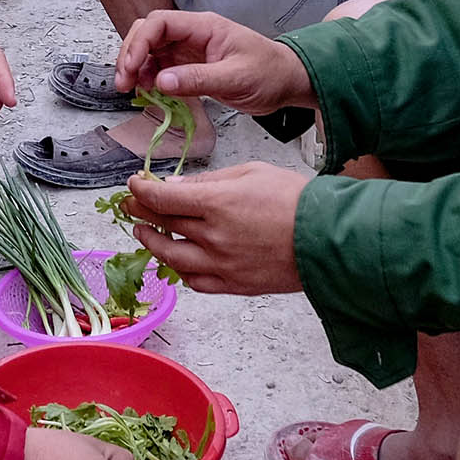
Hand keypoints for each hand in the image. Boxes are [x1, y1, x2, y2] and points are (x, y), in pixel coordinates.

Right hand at [114, 10, 314, 114]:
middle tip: (124, 82)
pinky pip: (161, 67)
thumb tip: (162, 81)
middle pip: (148, 33)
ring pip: (151, 50)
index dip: (139, 43)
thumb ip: (198, 80)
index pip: (160, 23)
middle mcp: (193, 35)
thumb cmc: (270, 73)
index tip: (131, 68)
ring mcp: (190, 50)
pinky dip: (149, 78)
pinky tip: (149, 91)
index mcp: (205, 27)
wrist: (287, 82)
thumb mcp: (235, 78)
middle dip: (131, 54)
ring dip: (137, 67)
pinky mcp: (191, 66)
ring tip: (132, 88)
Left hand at [121, 163, 309, 296]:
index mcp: (217, 204)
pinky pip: (196, 282)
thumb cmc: (297, 200)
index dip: (142, 190)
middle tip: (131, 205)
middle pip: (164, 225)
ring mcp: (222, 264)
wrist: (328, 237)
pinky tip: (176, 262)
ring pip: (172, 257)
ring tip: (144, 233)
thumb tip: (177, 185)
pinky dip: (180, 271)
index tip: (134, 184)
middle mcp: (213, 237)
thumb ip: (210, 181)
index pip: (163, 198)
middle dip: (141, 212)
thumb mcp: (251, 173)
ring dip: (152, 243)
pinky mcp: (234, 285)